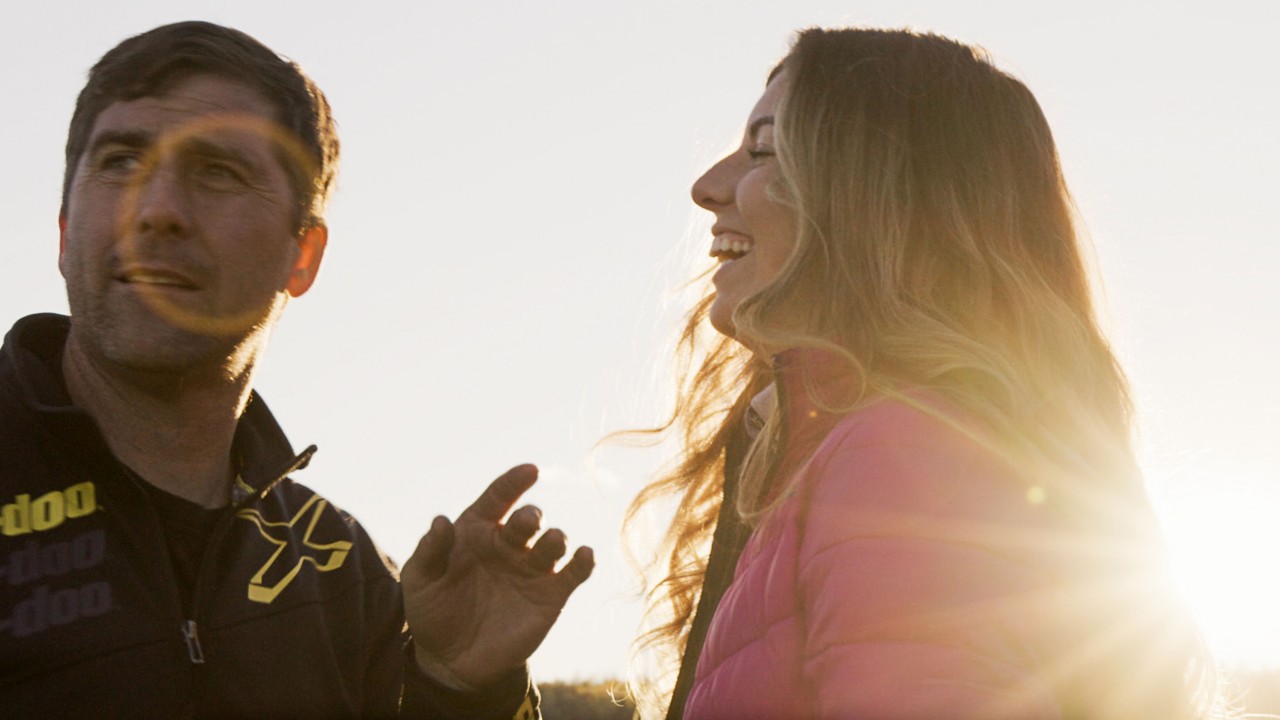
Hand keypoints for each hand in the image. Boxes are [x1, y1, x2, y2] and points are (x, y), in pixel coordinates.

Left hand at [402, 464, 594, 688]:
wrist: (451, 662)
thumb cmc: (433, 612)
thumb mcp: (420, 581)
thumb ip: (429, 551)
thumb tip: (441, 520)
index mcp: (477, 531)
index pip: (498, 497)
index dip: (514, 482)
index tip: (530, 471)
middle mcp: (508, 545)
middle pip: (528, 519)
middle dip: (531, 516)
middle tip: (528, 521)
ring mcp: (531, 570)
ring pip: (554, 542)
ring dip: (555, 538)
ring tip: (552, 543)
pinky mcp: (550, 596)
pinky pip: (574, 574)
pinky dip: (584, 562)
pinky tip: (584, 555)